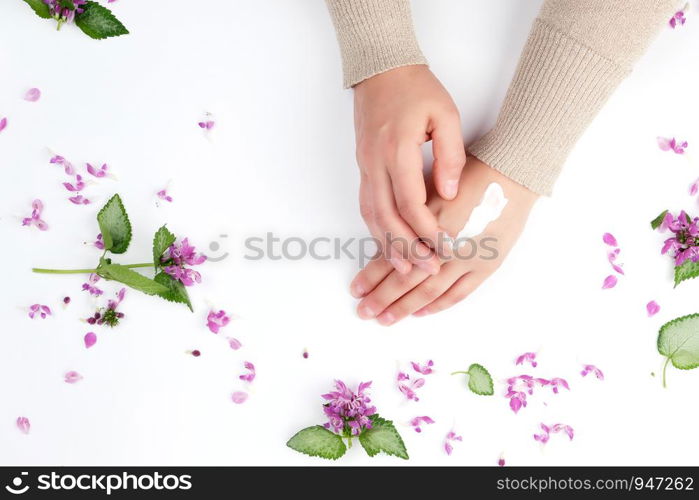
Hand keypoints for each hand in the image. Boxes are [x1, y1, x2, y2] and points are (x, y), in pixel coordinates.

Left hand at [350, 156, 538, 324]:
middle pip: (407, 280)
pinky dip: (438, 305)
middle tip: (364, 312)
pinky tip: (421, 312)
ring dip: (405, 307)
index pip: (394, 258)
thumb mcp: (432, 192)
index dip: (372, 275)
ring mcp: (468, 259)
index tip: (356, 289)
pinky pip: (459, 292)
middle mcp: (445, 245)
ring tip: (386, 319)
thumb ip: (410, 220)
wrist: (513, 174)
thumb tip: (385, 248)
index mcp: (428, 224)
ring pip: (430, 291)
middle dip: (382, 298)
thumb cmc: (470, 175)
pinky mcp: (488, 265)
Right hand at [352, 65, 465, 279]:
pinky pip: (367, 205)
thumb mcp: (445, 115)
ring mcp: (365, 166)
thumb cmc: (416, 89)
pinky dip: (377, 229)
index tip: (444, 247)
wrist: (381, 69)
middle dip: (407, 248)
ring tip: (405, 268)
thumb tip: (450, 194)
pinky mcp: (363, 166)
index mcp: (397, 150)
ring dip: (388, 244)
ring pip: (371, 215)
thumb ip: (450, 156)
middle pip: (387, 217)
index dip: (427, 230)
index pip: (410, 202)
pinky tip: (389, 242)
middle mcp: (376, 162)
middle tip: (426, 269)